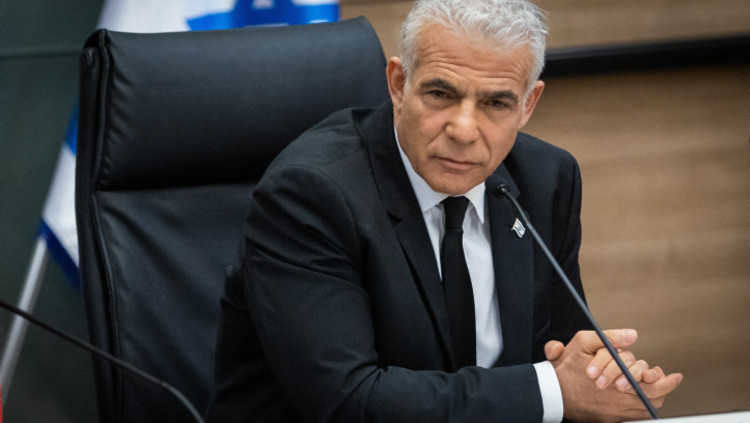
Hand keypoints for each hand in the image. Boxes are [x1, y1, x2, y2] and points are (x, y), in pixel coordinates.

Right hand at [547, 329, 682, 421]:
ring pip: (645, 407)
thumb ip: (610, 338)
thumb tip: (632, 335)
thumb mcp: (584, 342)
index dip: (666, 380)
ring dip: (651, 397)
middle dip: (661, 387)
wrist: (551, 392)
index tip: (675, 376)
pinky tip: (638, 398)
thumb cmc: (566, 367)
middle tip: (663, 378)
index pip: (653, 384)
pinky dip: (638, 407)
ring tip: (653, 387)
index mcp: (618, 381)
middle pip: (653, 397)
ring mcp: (615, 412)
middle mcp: (620, 399)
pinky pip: (632, 416)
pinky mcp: (608, 419)